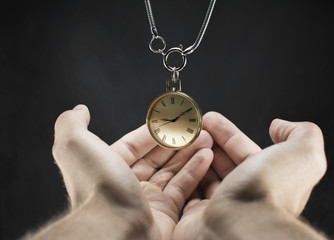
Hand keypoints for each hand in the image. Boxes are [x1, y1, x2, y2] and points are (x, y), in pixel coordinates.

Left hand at [52, 105, 212, 238]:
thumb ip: (73, 123)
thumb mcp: (76, 145)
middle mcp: (126, 184)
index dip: (154, 130)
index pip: (135, 144)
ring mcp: (146, 200)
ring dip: (189, 152)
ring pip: (172, 171)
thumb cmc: (97, 187)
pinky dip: (195, 170)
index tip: (172, 119)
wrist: (114, 229)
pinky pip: (183, 187)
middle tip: (194, 128)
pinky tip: (206, 156)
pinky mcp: (165, 213)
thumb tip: (80, 110)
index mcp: (108, 168)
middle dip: (176, 141)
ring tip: (205, 138)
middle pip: (156, 157)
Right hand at [173, 112, 326, 238]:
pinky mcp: (197, 217)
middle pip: (221, 161)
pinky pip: (187, 191)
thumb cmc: (270, 192)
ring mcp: (220, 206)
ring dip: (195, 154)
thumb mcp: (302, 154)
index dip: (227, 133)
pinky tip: (180, 160)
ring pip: (203, 175)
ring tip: (186, 140)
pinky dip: (183, 174)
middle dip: (208, 140)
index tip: (211, 119)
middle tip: (195, 127)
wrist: (241, 225)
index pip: (243, 150)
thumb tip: (279, 127)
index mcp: (266, 179)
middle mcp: (243, 194)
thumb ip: (302, 133)